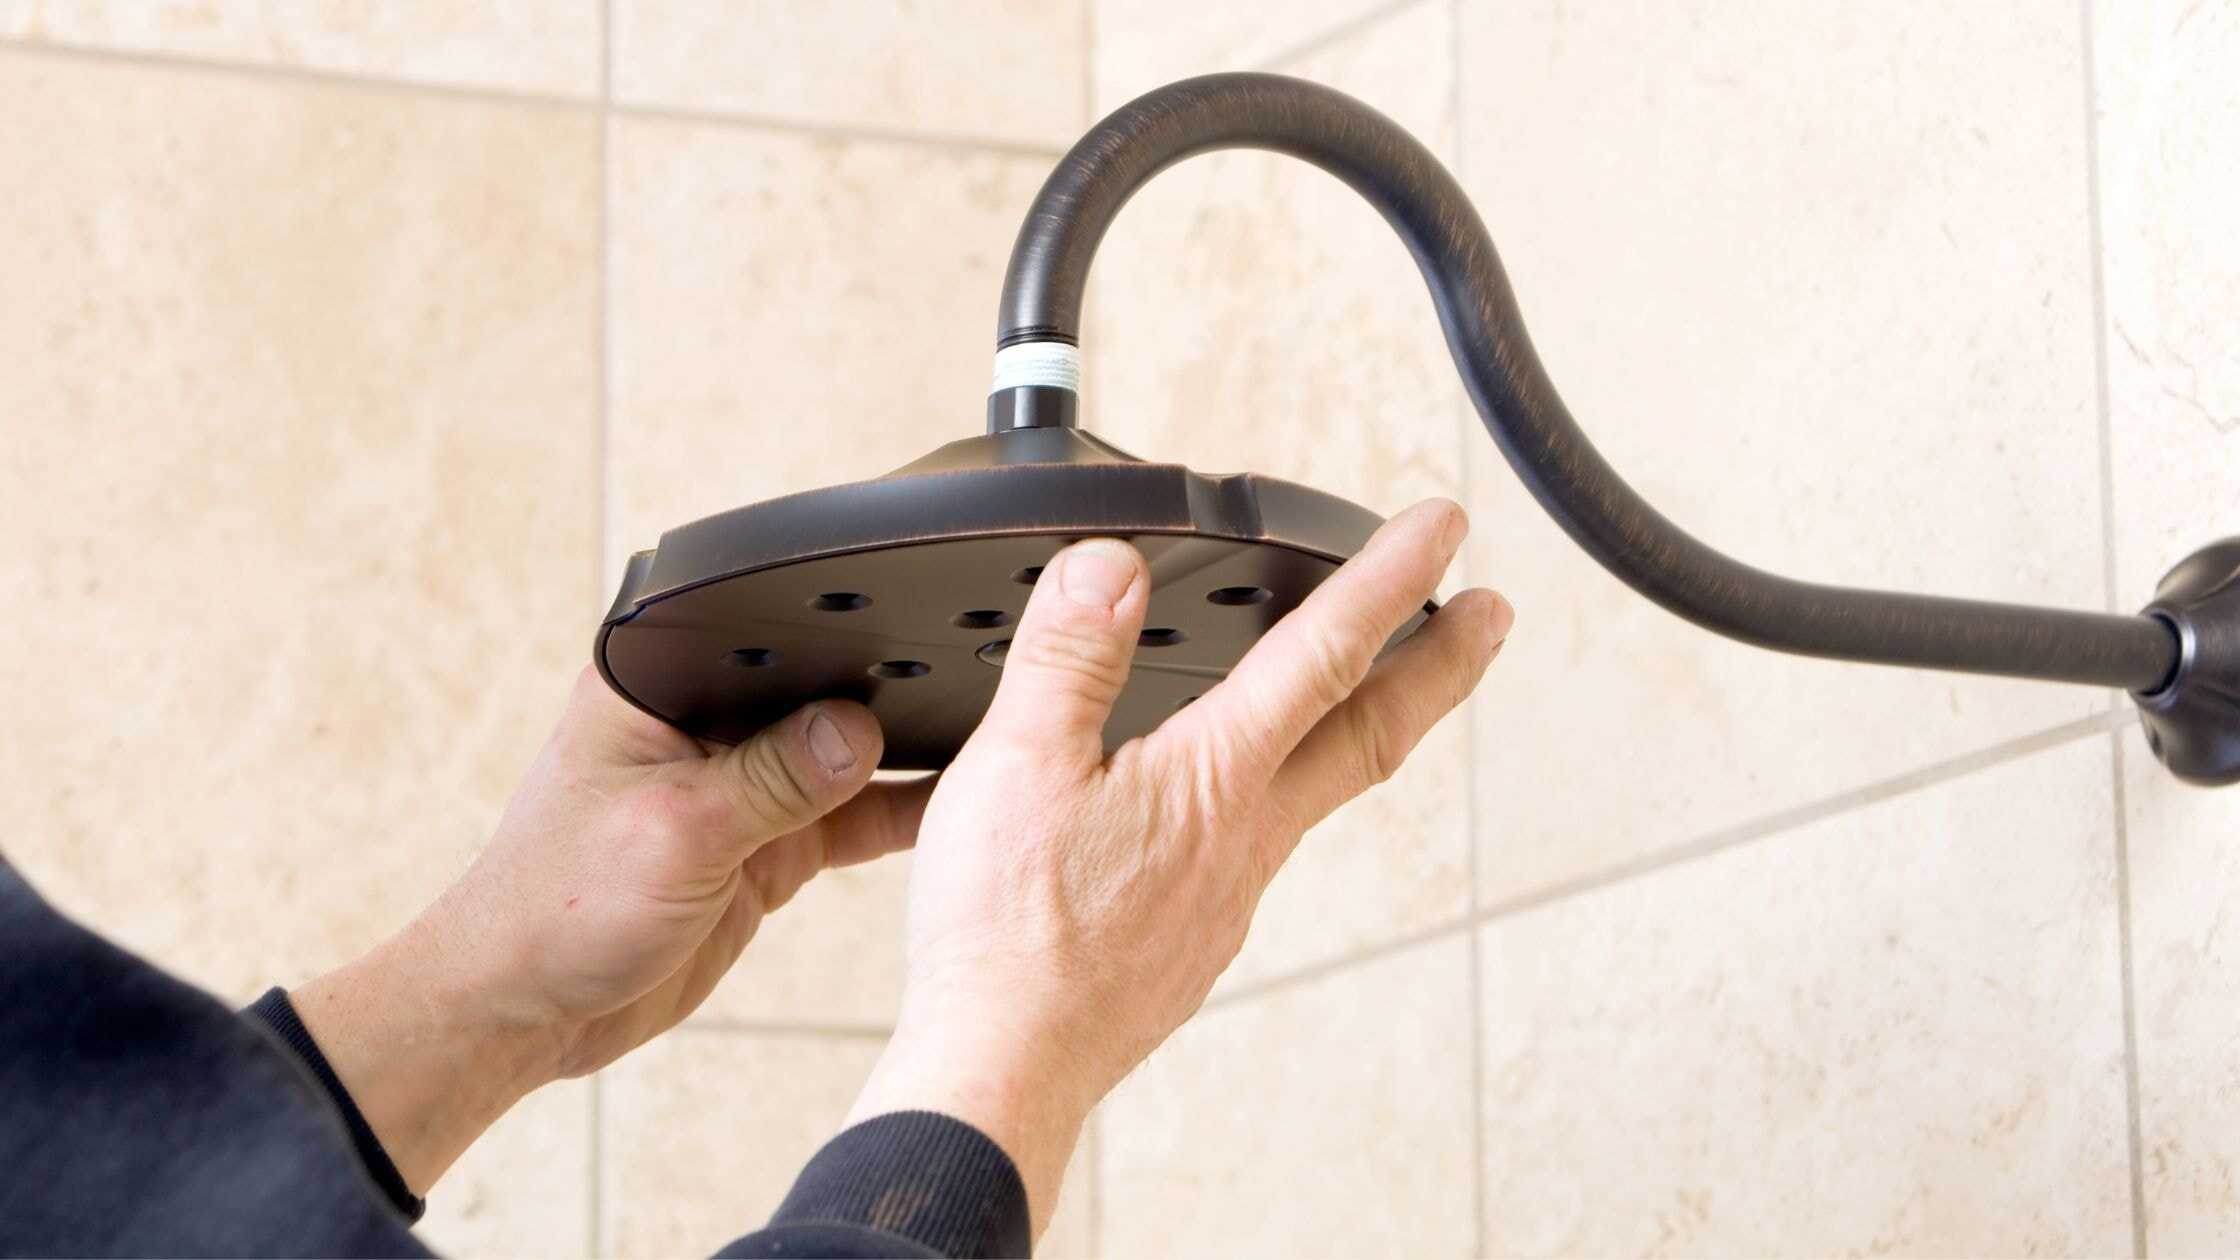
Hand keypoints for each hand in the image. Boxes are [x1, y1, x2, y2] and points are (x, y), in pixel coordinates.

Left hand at [294, 671, 930, 1192]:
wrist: (525, 1013)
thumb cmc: (554, 909)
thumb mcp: (675, 833)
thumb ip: (772, 778)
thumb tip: (861, 730)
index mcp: (655, 682)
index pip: (762, 629)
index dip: (834, 623)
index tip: (915, 622)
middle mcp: (703, 722)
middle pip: (814, 685)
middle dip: (882, 687)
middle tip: (970, 681)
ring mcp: (737, 783)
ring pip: (841, 752)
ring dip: (897, 753)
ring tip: (984, 737)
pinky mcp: (763, 843)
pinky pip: (846, 815)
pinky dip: (893, 813)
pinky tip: (953, 802)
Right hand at [846, 499, 1510, 1232]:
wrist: (1003, 1073)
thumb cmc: (1006, 935)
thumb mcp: (1015, 766)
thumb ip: (1068, 657)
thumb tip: (1111, 565)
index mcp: (1215, 781)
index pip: (1323, 654)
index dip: (1389, 578)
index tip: (1445, 529)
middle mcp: (1247, 839)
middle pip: (1370, 734)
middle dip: (1441, 666)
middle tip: (1490, 615)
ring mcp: (1230, 898)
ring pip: (1320, 792)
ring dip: (1362, 726)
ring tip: (1374, 691)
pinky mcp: (1198, 940)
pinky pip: (1263, 845)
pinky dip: (1285, 793)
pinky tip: (1243, 800)